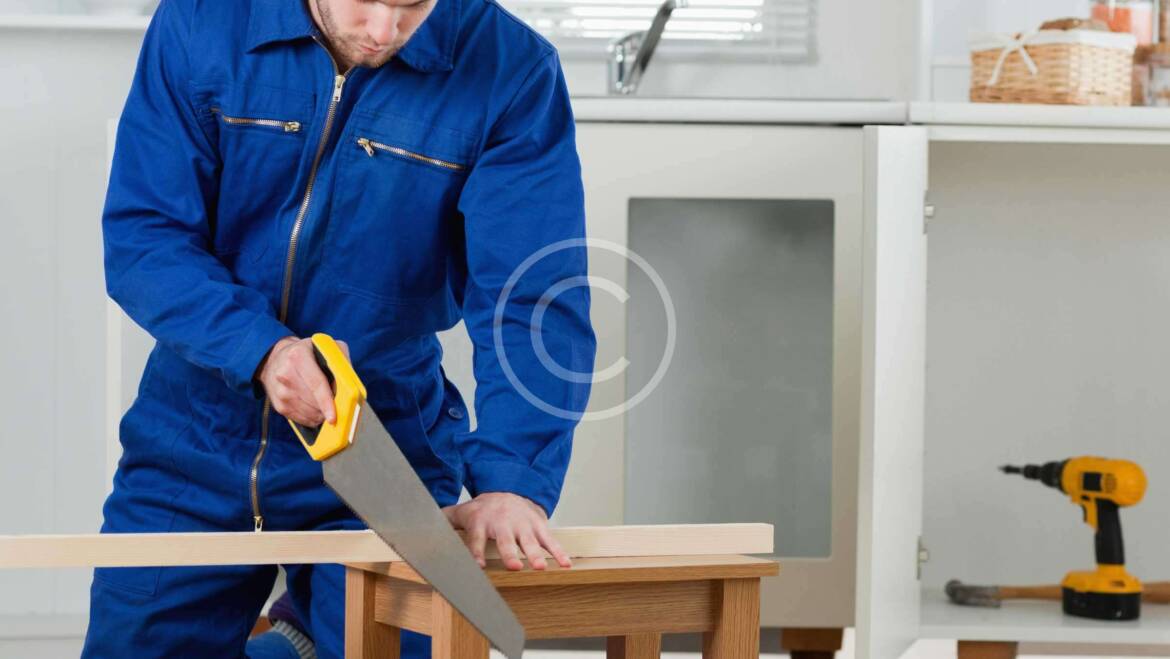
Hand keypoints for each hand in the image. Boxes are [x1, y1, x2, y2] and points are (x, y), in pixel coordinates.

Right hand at [258, 336, 349, 426]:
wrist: (277, 359)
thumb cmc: (308, 353)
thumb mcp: (326, 347)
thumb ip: (341, 360)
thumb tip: (351, 383)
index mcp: (299, 356)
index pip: (316, 383)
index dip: (326, 402)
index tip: (333, 416)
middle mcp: (285, 373)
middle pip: (312, 400)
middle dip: (327, 408)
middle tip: (337, 408)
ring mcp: (280, 391)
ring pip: (307, 412)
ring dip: (320, 414)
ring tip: (327, 409)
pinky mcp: (278, 404)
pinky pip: (299, 418)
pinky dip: (311, 418)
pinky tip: (317, 412)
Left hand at [442, 492, 570, 570]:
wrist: (510, 489)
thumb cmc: (484, 509)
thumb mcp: (463, 512)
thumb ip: (445, 520)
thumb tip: (418, 525)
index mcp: (482, 522)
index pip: (476, 538)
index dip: (475, 552)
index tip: (476, 566)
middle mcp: (503, 523)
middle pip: (506, 541)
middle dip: (511, 554)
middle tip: (516, 566)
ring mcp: (522, 525)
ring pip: (530, 541)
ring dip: (536, 554)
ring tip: (540, 567)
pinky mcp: (538, 525)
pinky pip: (550, 540)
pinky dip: (558, 552)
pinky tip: (565, 564)